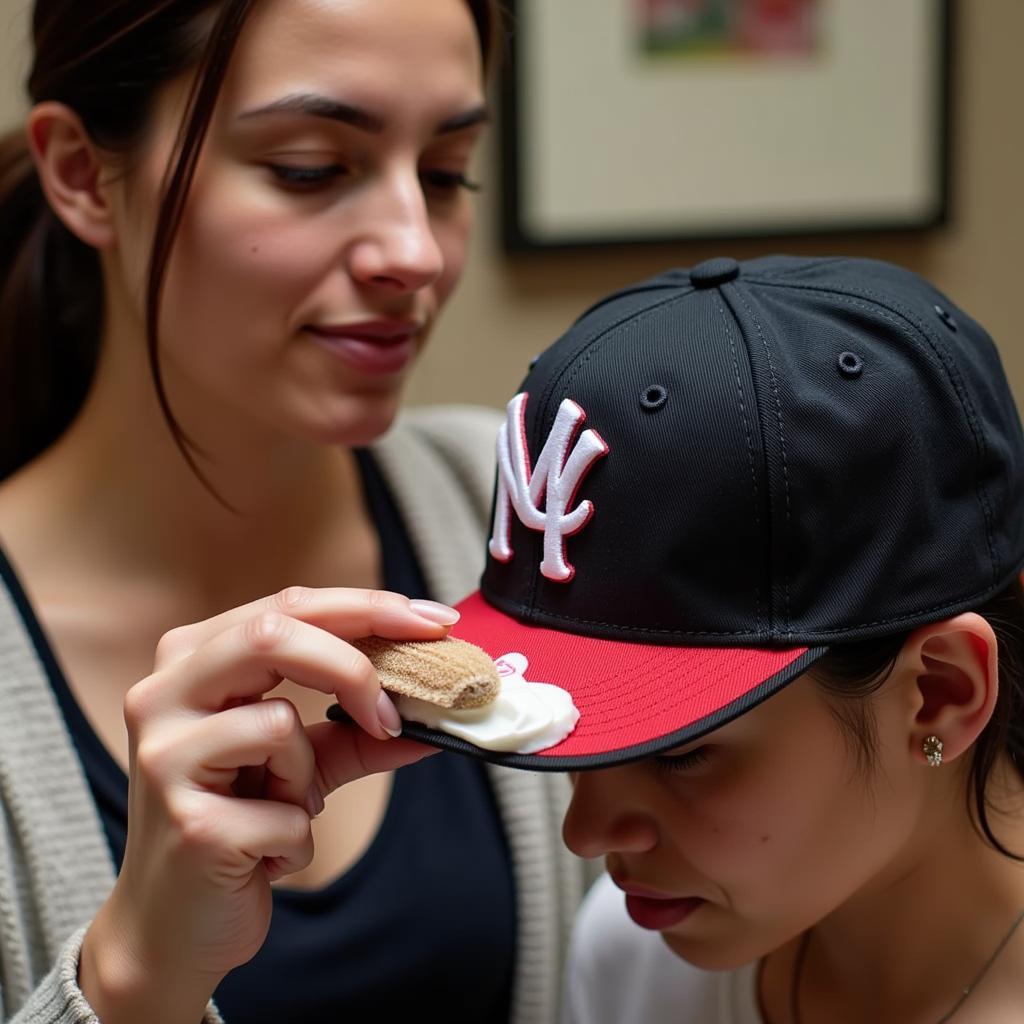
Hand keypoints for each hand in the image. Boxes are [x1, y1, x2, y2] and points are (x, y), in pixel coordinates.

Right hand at [79, 587, 454, 1023]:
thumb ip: (359, 730)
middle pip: (272, 635)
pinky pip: (287, 811)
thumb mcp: (303, 764)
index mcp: (192, 661)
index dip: (368, 607)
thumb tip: (438, 709)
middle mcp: (163, 694)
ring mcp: (165, 756)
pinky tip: (263, 858)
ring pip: (279, 723)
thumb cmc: (237, 826)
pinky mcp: (187, 822)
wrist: (173, 926)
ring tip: (285, 810)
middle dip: (352, 667)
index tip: (434, 621)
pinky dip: (297, 838)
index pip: (287, 605)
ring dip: (309, 778)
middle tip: (394, 714)